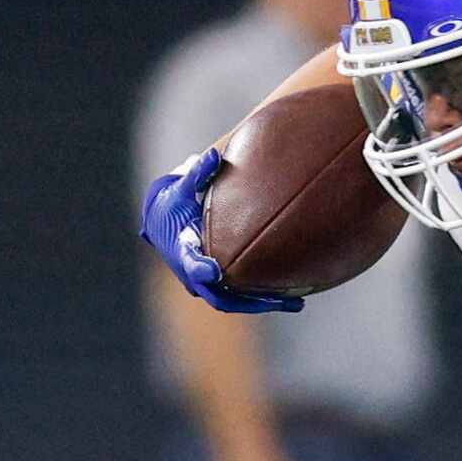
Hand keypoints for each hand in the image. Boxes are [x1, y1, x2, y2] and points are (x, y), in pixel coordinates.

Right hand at [139, 149, 304, 313]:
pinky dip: (264, 298)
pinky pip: (242, 298)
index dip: (201, 270)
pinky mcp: (219, 286)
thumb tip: (213, 156)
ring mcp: (207, 284)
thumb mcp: (182, 187)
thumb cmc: (176, 202)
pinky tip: (294, 298)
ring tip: (296, 304)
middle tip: (278, 299)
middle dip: (249, 300)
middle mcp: (194, 275)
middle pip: (220, 297)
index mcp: (183, 253)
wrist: (164, 221)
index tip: (216, 271)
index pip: (192, 266)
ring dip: (264, 303)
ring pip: (235, 302)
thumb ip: (198, 174)